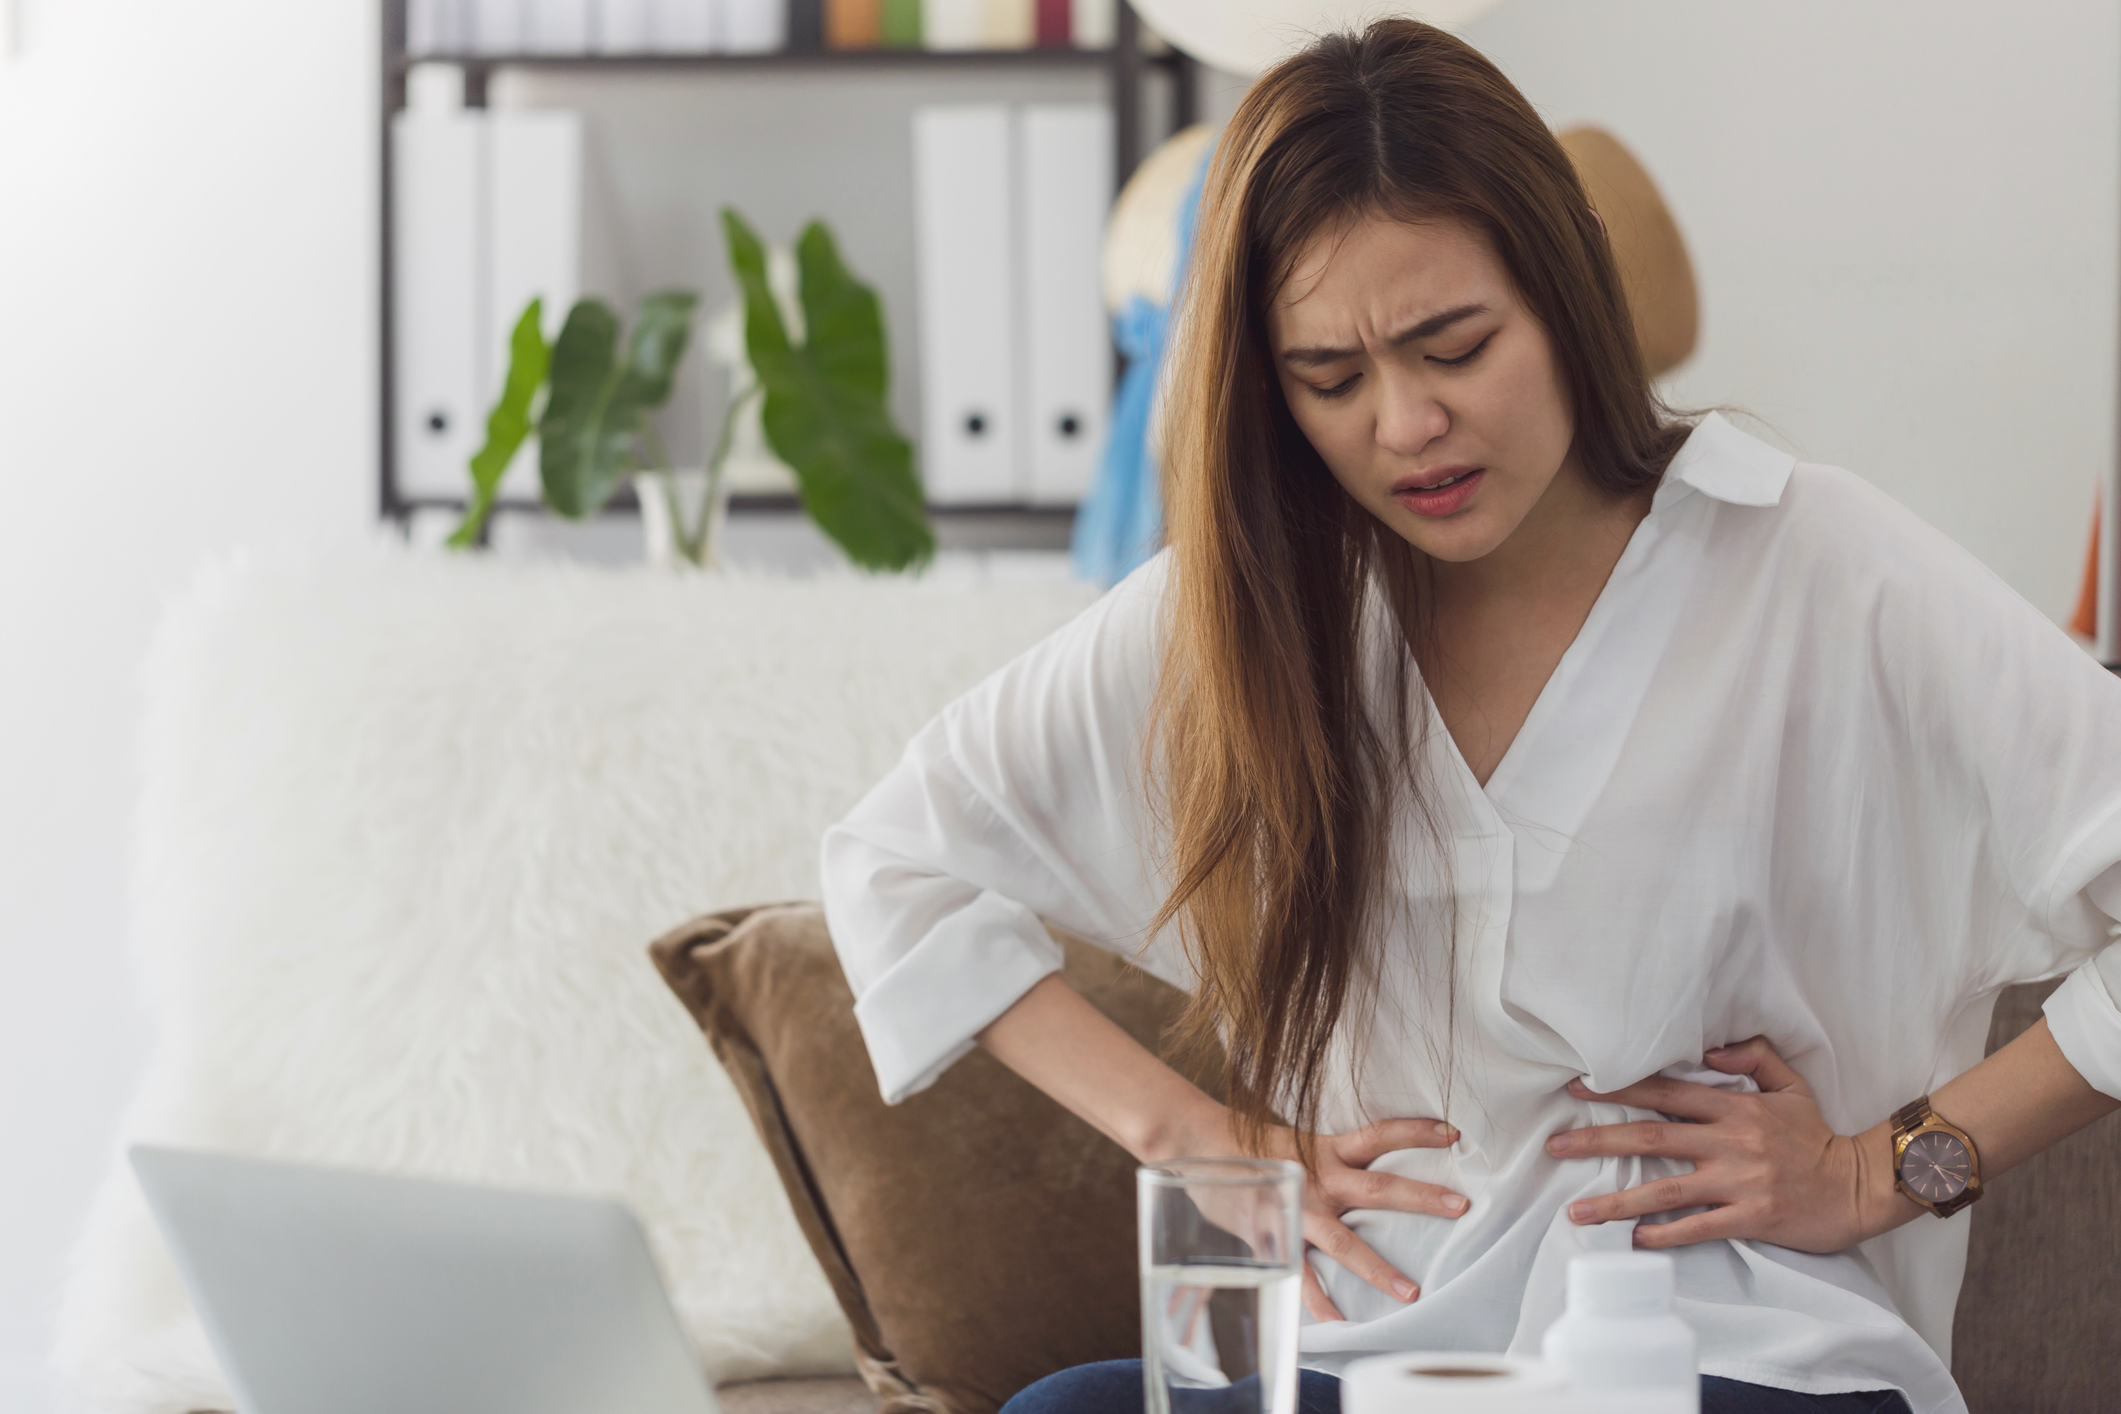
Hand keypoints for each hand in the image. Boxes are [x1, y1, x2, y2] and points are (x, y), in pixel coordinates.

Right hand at [1164, 1110, 1468, 1320]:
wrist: (1195, 1140)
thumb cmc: (1246, 1141)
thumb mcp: (1295, 1139)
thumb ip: (1327, 1155)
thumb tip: (1360, 1164)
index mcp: (1326, 1148)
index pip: (1379, 1134)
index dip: (1416, 1131)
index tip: (1454, 1133)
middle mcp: (1319, 1176)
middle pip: (1378, 1187)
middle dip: (1421, 1197)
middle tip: (1461, 1206)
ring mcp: (1298, 1207)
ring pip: (1344, 1241)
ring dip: (1378, 1268)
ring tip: (1411, 1293)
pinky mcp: (1273, 1234)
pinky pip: (1300, 1273)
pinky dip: (1318, 1300)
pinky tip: (1338, 1323)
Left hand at [1545, 1036, 1901, 1253]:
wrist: (1860, 1186)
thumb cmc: (1818, 1136)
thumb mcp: (1790, 1085)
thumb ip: (1751, 1057)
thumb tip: (1709, 1047)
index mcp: (1734, 1107)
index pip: (1665, 1092)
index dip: (1618, 1088)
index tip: (1577, 1088)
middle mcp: (1730, 1141)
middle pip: (1651, 1136)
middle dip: (1597, 1139)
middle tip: (1555, 1144)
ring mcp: (1739, 1181)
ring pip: (1665, 1189)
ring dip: (1617, 1201)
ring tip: (1577, 1211)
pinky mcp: (1751, 1218)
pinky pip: (1697, 1227)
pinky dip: (1663, 1234)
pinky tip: (1633, 1240)